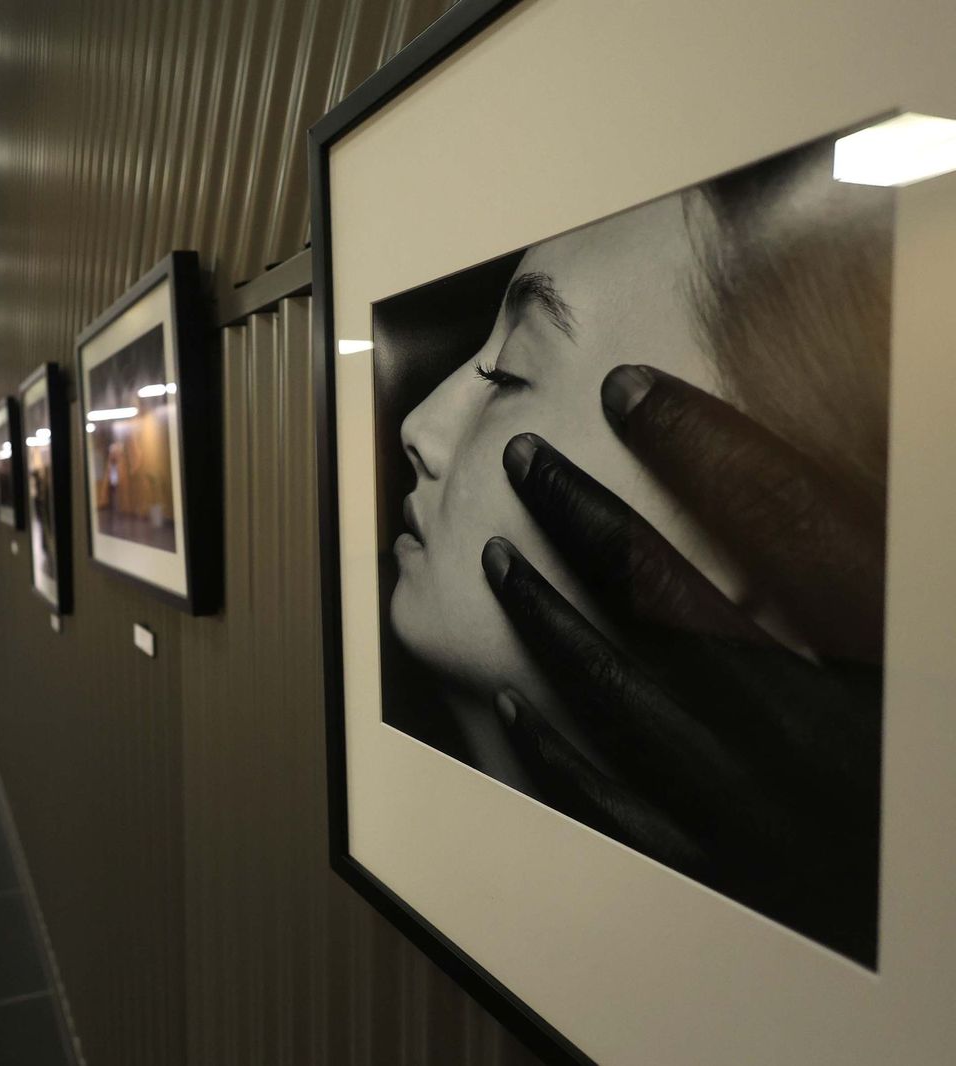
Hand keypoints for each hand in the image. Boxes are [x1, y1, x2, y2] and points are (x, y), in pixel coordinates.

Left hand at [483, 364, 882, 964]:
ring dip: (548, 617)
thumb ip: (890, 571)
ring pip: (622, 698)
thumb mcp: (940, 650)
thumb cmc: (944, 794)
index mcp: (900, 675)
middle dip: (587, 519)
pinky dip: (557, 752)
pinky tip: (517, 702)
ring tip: (497, 556)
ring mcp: (764, 825)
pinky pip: (616, 812)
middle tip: (526, 458)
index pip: (789, 528)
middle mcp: (820, 746)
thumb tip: (860, 449)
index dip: (702, 446)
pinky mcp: (731, 889)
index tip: (633, 392)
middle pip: (673, 605)